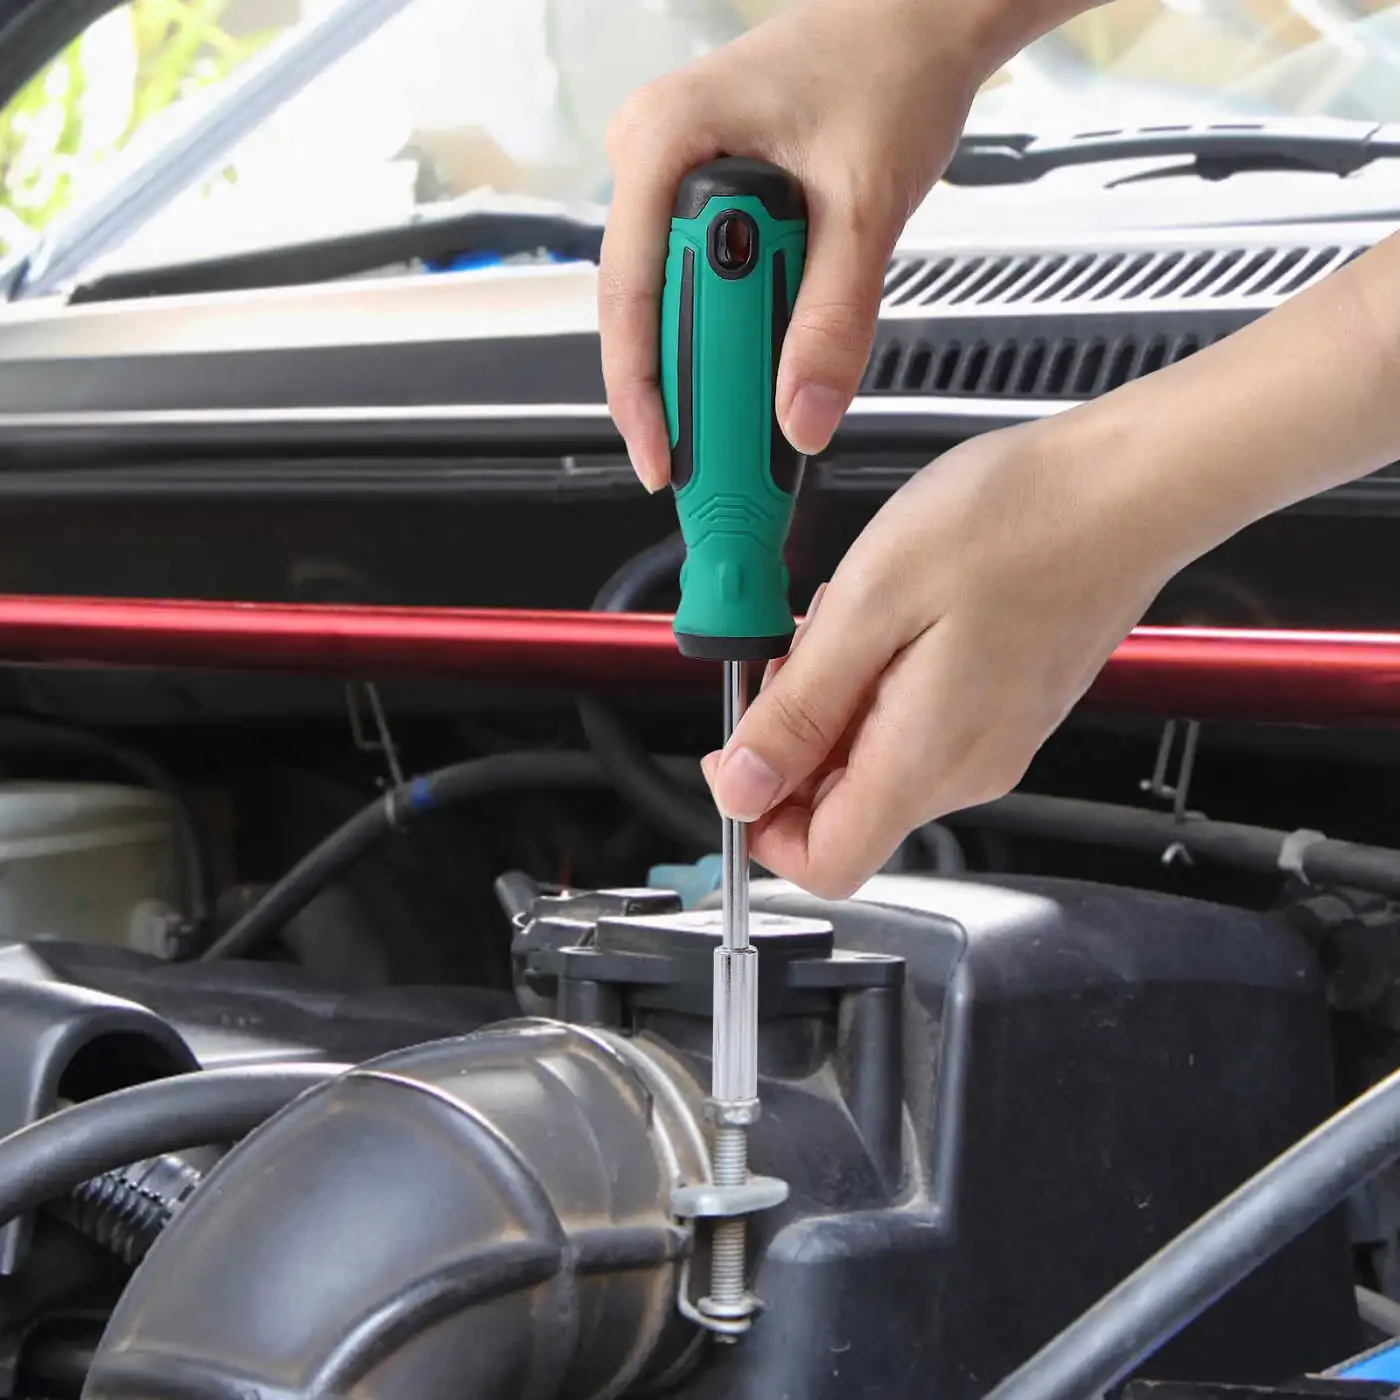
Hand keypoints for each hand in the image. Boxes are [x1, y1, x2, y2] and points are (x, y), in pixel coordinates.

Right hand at [599, 0, 1007, 489]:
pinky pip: (696, 279)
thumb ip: (833, 321)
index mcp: (664, 140)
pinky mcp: (702, 191)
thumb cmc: (887, 68)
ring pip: (669, 300)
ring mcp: (671, 174)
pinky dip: (729, 331)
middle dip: (680, 391)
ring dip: (710, 364)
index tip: (661, 460)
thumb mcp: (865, 207)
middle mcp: (650, 154)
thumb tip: (803, 417)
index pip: (628, 296)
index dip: (639, 393)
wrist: (920, 21)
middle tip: (715, 462)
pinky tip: (757, 365)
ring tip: (743, 425)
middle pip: (643, 308)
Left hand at [700, 410, 1186, 896]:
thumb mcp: (869, 605)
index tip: (737, 752)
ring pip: (874, 765)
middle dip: (794, 744)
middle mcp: (965, 773)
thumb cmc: (1013, 524)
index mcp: (924, 762)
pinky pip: (913, 730)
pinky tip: (890, 619)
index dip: (761, 822)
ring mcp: (990, 746)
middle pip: (843, 813)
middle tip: (796, 652)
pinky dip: (877, 687)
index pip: (824, 864)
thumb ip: (798, 710)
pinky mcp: (1004, 714)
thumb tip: (741, 789)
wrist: (1125, 490)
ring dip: (835, 705)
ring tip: (852, 620)